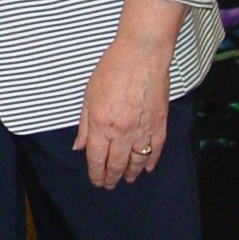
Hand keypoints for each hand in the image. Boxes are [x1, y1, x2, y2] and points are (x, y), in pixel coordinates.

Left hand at [73, 0, 183, 188]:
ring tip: (128, 179)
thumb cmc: (112, 69)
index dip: (96, 174)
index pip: (97, 159)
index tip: (96, 181)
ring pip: (137, 161)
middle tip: (110, 185)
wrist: (142, 54)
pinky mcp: (159, 124)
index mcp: (101, 125)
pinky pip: (155, 150)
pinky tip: (147, 167)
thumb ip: (85, 125)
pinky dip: (151, 161)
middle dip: (112, 178)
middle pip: (116, 164)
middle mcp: (121, 132)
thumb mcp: (89, 95)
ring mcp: (142, 130)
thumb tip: (79, 146)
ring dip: (131, 173)